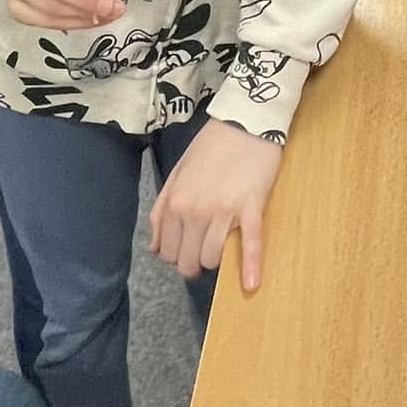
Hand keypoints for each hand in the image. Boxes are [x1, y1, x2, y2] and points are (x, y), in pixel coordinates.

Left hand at [150, 119, 282, 289]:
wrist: (245, 121)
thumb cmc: (211, 146)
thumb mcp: (177, 174)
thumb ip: (161, 210)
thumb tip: (155, 247)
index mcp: (174, 202)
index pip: (168, 252)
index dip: (179, 254)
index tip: (189, 247)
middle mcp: (194, 210)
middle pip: (189, 261)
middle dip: (196, 262)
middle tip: (205, 249)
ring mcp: (223, 211)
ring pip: (212, 258)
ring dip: (217, 259)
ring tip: (223, 247)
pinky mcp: (250, 208)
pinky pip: (249, 244)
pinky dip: (250, 267)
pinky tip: (251, 285)